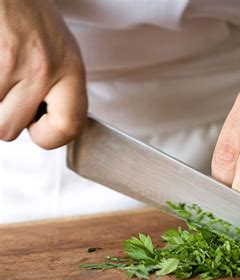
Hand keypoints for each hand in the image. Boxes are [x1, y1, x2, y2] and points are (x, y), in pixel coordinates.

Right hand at [0, 0, 86, 148]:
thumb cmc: (31, 18)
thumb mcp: (61, 54)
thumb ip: (60, 91)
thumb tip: (48, 127)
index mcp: (70, 70)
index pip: (69, 126)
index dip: (50, 138)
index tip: (38, 130)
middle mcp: (44, 69)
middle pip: (9, 129)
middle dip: (3, 117)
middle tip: (8, 94)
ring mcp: (11, 62)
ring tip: (2, 75)